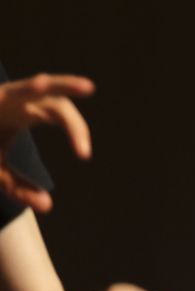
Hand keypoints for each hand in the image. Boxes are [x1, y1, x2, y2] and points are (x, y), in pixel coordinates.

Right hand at [0, 73, 94, 212]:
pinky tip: (6, 95)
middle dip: (66, 84)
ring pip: (22, 87)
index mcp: (28, 110)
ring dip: (33, 86)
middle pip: (47, 89)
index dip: (77, 131)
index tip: (84, 155)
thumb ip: (19, 188)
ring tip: (42, 84)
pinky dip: (2, 96)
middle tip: (89, 87)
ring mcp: (0, 96)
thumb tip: (47, 207)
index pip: (61, 115)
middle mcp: (17, 98)